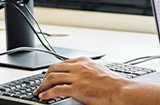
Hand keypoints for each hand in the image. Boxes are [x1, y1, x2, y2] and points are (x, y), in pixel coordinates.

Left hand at [35, 57, 159, 104]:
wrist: (120, 91)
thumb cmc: (112, 83)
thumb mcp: (98, 69)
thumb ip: (86, 69)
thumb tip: (79, 75)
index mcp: (83, 61)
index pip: (61, 63)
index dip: (51, 71)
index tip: (47, 77)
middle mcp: (78, 67)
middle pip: (53, 68)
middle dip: (44, 77)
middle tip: (40, 85)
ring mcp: (76, 77)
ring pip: (52, 78)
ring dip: (43, 86)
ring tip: (39, 92)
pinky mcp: (76, 89)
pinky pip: (56, 90)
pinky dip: (47, 94)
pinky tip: (44, 97)